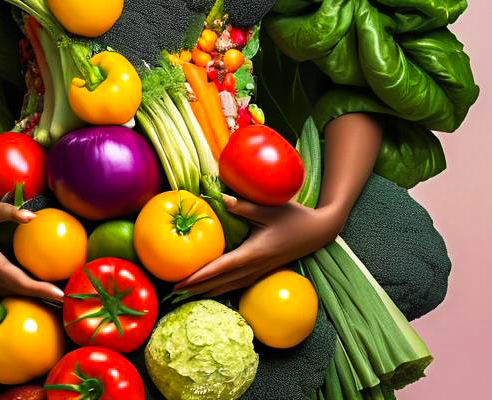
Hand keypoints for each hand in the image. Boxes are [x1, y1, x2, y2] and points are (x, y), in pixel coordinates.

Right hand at [0, 202, 64, 304]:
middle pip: (19, 292)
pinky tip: (32, 287)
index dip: (40, 289)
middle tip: (66, 299)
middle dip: (42, 297)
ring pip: (12, 293)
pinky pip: (5, 289)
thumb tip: (33, 216)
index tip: (60, 295)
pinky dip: (20, 290)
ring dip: (31, 296)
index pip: (21, 281)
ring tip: (53, 296)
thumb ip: (7, 211)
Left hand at [171, 196, 342, 298]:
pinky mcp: (262, 270)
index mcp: (253, 254)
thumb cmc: (293, 217)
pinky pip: (237, 283)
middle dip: (197, 288)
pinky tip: (211, 288)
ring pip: (228, 286)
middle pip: (221, 283)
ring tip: (186, 293)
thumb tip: (219, 197)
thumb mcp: (268, 208)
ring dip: (207, 290)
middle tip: (173, 291)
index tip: (181, 282)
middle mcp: (254, 267)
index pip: (220, 268)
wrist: (317, 232)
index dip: (199, 276)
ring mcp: (259, 271)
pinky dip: (221, 287)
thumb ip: (243, 205)